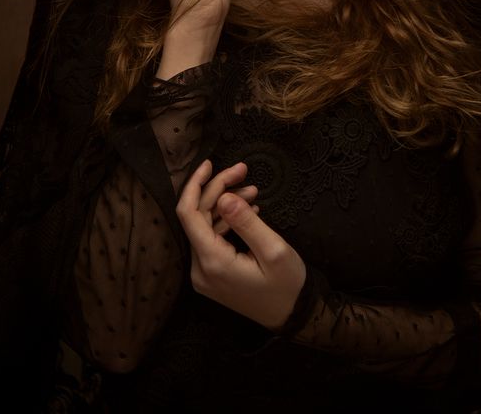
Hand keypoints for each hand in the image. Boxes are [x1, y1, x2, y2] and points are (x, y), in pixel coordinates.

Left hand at [176, 159, 306, 330]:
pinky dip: (226, 219)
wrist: (293, 317)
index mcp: (212, 263)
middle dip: (218, 189)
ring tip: (252, 189)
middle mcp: (200, 269)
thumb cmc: (287, 286)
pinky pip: (211, 238)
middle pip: (197, 217)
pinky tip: (248, 209)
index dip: (196, 184)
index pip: (188, 215)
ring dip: (224, 202)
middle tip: (243, 171)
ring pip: (204, 226)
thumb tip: (223, 197)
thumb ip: (246, 222)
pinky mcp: (212, 275)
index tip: (211, 163)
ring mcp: (204, 274)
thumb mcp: (273, 251)